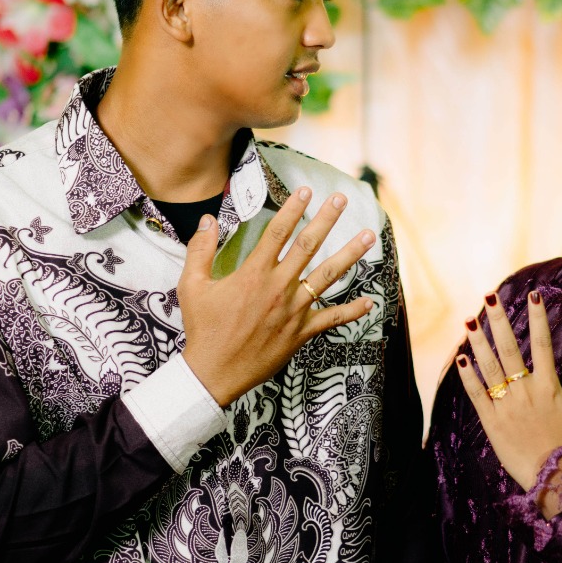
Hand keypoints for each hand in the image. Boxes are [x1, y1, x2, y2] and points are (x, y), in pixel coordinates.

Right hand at [179, 187, 375, 404]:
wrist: (214, 372)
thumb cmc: (203, 329)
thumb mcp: (192, 286)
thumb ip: (200, 250)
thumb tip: (206, 220)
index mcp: (253, 274)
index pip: (277, 233)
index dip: (293, 209)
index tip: (306, 190)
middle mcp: (278, 288)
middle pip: (308, 246)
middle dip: (327, 220)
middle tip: (342, 199)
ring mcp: (293, 310)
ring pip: (327, 276)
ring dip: (350, 254)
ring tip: (368, 236)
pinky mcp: (301, 333)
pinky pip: (332, 319)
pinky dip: (352, 311)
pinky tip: (369, 301)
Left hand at [457, 289, 561, 499]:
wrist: (554, 479)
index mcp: (549, 386)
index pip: (542, 343)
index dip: (537, 317)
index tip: (533, 294)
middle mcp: (526, 391)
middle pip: (510, 348)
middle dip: (499, 320)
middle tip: (490, 296)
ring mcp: (506, 405)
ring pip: (489, 367)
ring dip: (478, 341)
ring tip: (469, 319)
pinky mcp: (491, 422)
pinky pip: (476, 394)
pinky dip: (468, 375)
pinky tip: (460, 357)